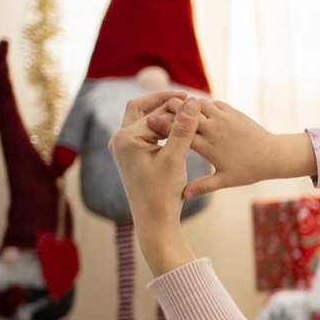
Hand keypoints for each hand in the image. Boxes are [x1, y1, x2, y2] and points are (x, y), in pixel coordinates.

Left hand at [109, 94, 200, 276]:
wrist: (154, 221)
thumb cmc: (163, 194)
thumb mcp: (175, 160)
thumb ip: (183, 129)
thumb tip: (192, 101)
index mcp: (126, 139)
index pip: (156, 114)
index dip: (178, 109)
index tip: (200, 103)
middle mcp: (119, 139)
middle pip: (144, 109)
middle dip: (166, 103)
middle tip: (189, 98)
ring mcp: (123, 146)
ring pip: (143, 117)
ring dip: (162, 112)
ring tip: (185, 109)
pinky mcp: (130, 153)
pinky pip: (145, 130)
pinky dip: (160, 125)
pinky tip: (178, 126)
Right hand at [132, 92, 315, 197]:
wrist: (274, 156)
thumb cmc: (248, 171)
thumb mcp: (225, 181)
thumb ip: (202, 186)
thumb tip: (181, 196)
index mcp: (209, 147)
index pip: (180, 134)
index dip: (162, 127)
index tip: (147, 123)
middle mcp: (215, 130)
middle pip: (186, 114)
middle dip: (170, 109)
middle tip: (157, 108)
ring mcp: (225, 118)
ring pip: (199, 103)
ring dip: (187, 104)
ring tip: (175, 106)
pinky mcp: (233, 112)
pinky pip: (214, 103)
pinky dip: (203, 104)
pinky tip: (196, 108)